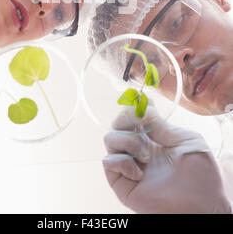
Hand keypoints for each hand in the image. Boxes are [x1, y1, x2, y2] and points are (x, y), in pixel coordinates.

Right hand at [103, 102, 230, 213]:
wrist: (204, 206)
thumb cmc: (201, 175)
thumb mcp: (185, 140)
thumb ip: (162, 126)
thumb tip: (144, 110)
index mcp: (154, 139)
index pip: (134, 116)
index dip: (134, 107)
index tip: (144, 106)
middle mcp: (139, 150)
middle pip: (118, 124)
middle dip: (126, 118)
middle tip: (141, 123)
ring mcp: (130, 166)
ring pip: (110, 139)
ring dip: (127, 141)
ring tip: (146, 156)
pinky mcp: (123, 184)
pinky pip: (109, 162)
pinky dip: (122, 162)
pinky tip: (140, 173)